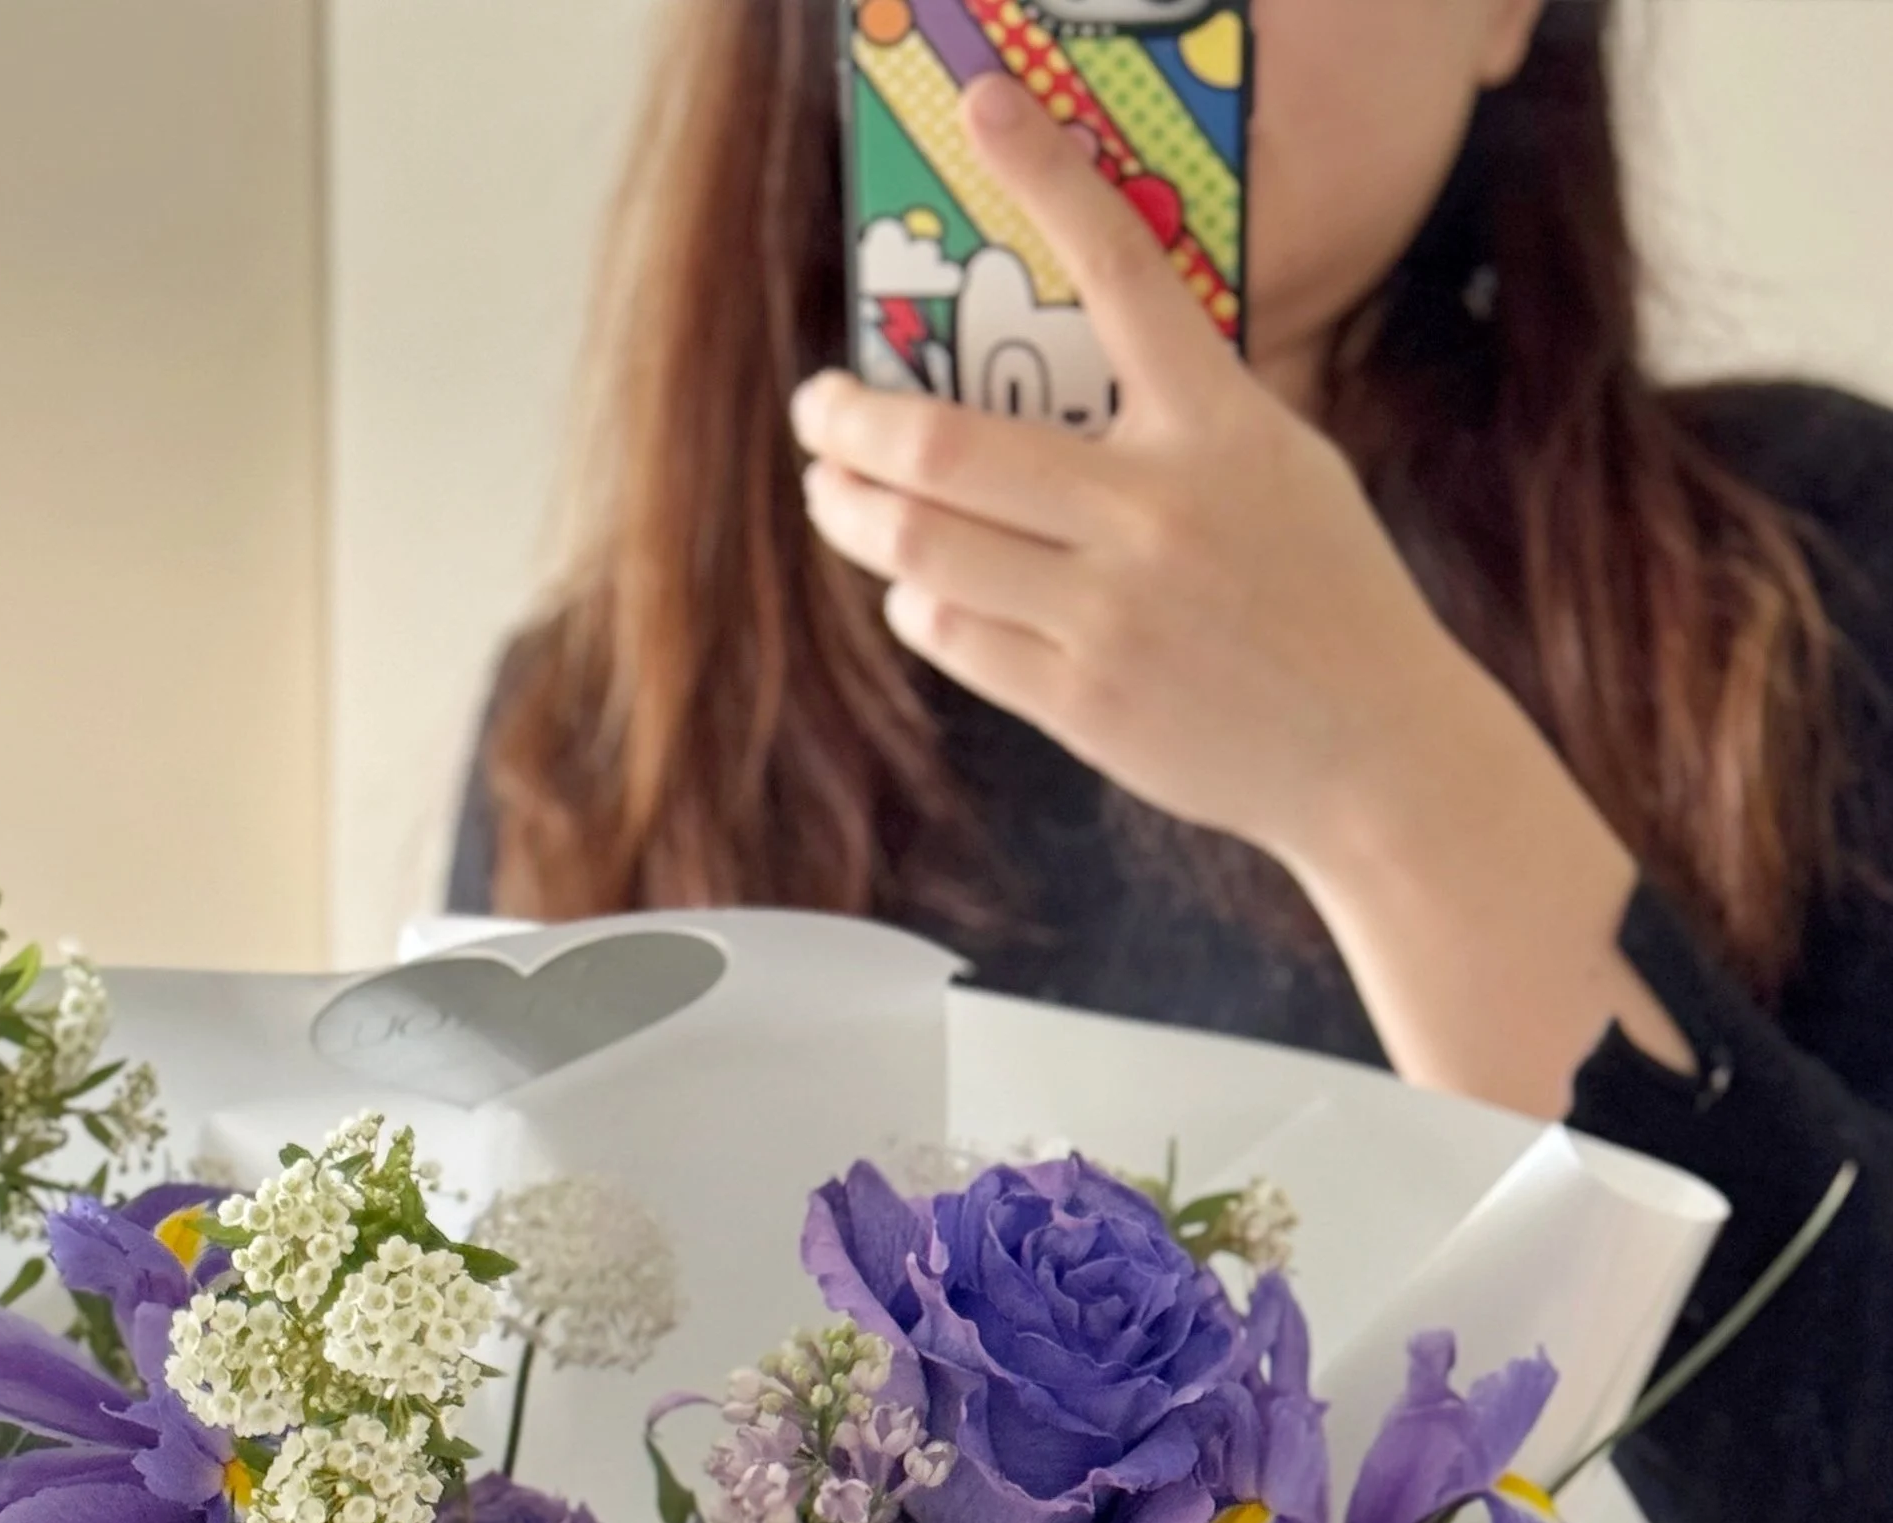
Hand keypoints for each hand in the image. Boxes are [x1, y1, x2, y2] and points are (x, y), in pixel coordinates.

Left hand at [795, 80, 1689, 1115]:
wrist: (1372, 748)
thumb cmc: (1323, 594)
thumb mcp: (1277, 468)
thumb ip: (1177, 417)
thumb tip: (1057, 368)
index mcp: (1218, 426)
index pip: (1125, 271)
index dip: (1048, 176)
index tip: (984, 109)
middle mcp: (1155, 511)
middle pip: (948, 445)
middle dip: (851, 420)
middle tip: (815, 406)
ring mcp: (1112, 613)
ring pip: (923, 547)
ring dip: (853, 513)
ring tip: (832, 493)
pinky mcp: (1082, 700)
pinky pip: (951, 635)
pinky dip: (915, 605)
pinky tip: (915, 591)